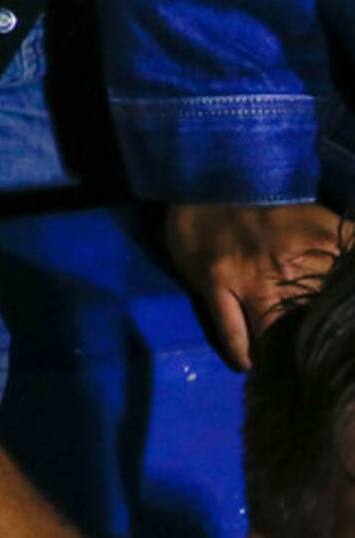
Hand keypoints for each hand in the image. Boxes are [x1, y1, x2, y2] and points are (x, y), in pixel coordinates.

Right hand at [164, 200, 346, 368]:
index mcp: (323, 243)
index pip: (346, 294)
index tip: (338, 336)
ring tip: (281, 369)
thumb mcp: (318, 219)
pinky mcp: (217, 283)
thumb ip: (345, 246)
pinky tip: (249, 363)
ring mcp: (251, 277)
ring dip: (278, 356)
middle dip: (314, 343)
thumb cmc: (263, 201)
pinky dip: (244, 354)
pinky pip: (234, 335)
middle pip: (313, 324)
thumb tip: (353, 280)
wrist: (204, 176)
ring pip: (274, 337)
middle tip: (311, 358)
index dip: (342, 320)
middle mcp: (291, 264)